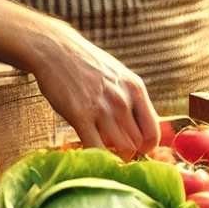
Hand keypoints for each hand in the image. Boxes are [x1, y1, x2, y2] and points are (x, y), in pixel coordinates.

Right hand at [30, 23, 159, 159]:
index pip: (152, 132)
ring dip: (113, 157)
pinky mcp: (81, 116)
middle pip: (136, 144)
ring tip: (102, 153)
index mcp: (135, 88)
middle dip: (127, 154)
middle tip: (114, 152)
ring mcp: (102, 108)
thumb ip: (129, 100)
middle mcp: (122, 99)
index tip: (135, 149)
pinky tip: (90, 153)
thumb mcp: (117, 76)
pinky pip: (96, 149)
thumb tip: (139, 129)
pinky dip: (96, 158)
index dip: (145, 147)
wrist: (56, 49)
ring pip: (121, 150)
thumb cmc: (85, 63)